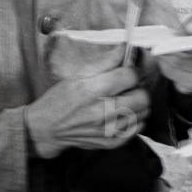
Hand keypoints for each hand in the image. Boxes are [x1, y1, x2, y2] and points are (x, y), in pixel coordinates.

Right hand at [25, 67, 149, 157]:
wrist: (48, 128)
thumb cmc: (61, 98)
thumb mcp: (78, 74)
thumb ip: (105, 62)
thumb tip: (124, 48)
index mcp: (94, 90)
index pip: (131, 76)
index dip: (131, 71)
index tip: (127, 72)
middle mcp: (103, 111)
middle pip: (142, 96)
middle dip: (138, 88)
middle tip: (128, 87)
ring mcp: (108, 130)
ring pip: (143, 113)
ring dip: (137, 104)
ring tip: (124, 100)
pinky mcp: (111, 143)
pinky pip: (137, 129)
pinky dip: (134, 120)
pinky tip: (122, 114)